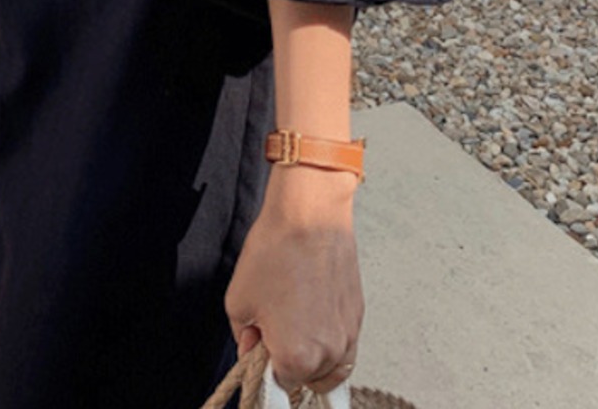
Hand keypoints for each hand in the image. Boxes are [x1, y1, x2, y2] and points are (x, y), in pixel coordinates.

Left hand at [225, 164, 363, 395]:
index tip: (260, 346)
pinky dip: (329, 335)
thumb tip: (254, 349)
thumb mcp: (239, 300)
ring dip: (313, 354)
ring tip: (295, 317)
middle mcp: (329, 353)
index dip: (265, 362)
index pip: (279, 382)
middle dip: (289, 358)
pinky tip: (312, 307)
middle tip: (274, 324)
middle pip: (307, 378)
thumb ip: (244, 338)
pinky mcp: (358, 314)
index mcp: (296, 357)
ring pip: (330, 366)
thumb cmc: (276, 252)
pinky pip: (344, 342)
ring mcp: (348, 334)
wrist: (310, 214)